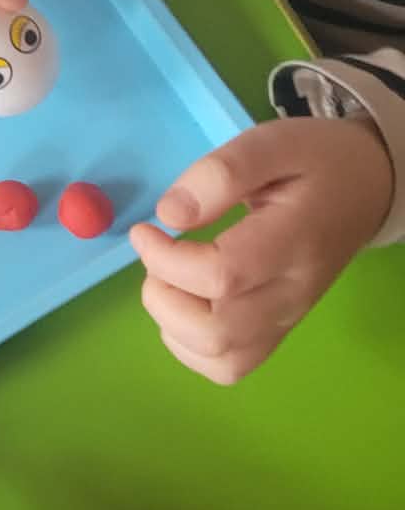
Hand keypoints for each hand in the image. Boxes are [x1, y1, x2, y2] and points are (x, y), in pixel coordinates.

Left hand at [130, 116, 392, 383]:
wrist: (363, 189)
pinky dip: (190, 346)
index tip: (146, 231)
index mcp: (294, 242)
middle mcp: (291, 293)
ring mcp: (285, 320)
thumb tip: (170, 214)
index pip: (222, 276)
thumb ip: (222, 173)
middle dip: (165, 297)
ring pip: (220, 359)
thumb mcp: (273, 143)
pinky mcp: (276, 333)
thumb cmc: (314, 163)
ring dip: (173, 324)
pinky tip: (186, 305)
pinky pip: (228, 367)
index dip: (166, 260)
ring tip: (172, 278)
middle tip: (159, 258)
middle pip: (216, 332)